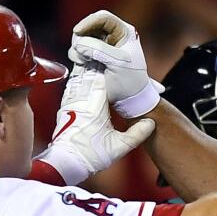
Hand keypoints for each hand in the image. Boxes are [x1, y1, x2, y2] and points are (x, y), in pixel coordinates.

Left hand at [35, 65, 154, 184]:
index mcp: (95, 106)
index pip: (104, 77)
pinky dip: (80, 77)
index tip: (121, 61)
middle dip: (101, 63)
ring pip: (80, 76)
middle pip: (91, 72)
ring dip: (89, 67)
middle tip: (110, 53)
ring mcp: (71, 102)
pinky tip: (84, 74)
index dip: (113, 67)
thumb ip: (137, 134)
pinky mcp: (65, 107)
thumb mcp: (120, 147)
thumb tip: (151, 122)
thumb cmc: (92, 156)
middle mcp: (81, 99)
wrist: (66, 162)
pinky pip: (73, 85)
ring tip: (98, 57)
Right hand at [67, 10, 162, 117]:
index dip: (89, 22)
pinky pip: (78, 51)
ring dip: (79, 48)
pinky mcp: (92, 58)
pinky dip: (77, 56)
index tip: (78, 31)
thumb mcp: (118, 63)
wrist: (130, 101)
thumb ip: (99, 50)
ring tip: (85, 61)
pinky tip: (83, 64)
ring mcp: (101, 48)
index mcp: (123, 33)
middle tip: (81, 50)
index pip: (103, 18)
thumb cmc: (131, 82)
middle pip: (89, 26)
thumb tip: (79, 43)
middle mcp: (111, 37)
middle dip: (82, 36)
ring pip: (81, 38)